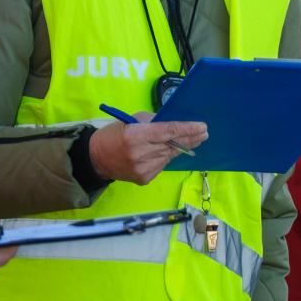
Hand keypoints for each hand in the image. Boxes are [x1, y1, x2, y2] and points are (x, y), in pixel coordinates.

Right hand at [88, 112, 207, 185]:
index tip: (202, 127)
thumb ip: (152, 122)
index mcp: (136, 136)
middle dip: (190, 139)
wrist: (96, 159)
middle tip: (204, 133)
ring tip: (191, 140)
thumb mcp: (130, 121)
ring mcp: (144, 169)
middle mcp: (141, 154)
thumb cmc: (113, 135)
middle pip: (172, 145)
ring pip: (169, 156)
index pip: (168, 132)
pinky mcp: (145, 179)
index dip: (187, 129)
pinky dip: (166, 157)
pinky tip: (166, 151)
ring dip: (179, 148)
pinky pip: (162, 165)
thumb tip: (174, 124)